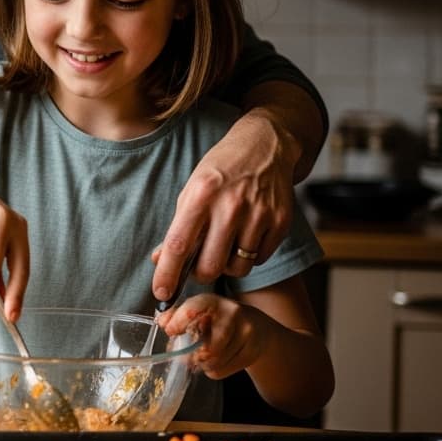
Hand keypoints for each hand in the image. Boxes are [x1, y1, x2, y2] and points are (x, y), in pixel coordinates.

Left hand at [151, 111, 297, 301]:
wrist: (265, 146)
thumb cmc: (222, 170)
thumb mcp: (192, 189)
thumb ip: (179, 226)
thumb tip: (160, 260)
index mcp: (201, 194)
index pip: (179, 244)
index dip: (167, 274)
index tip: (161, 294)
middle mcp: (231, 205)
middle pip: (209, 265)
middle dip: (200, 275)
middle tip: (199, 265)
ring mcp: (259, 213)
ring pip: (236, 268)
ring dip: (226, 266)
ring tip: (224, 245)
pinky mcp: (280, 221)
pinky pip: (258, 259)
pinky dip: (248, 257)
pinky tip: (245, 236)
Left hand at [157, 293, 270, 380]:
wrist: (255, 326)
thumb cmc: (218, 319)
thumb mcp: (198, 311)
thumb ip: (176, 315)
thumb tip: (163, 322)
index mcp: (212, 301)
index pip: (194, 309)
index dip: (180, 321)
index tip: (171, 331)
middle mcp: (231, 313)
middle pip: (207, 347)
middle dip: (194, 355)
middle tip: (190, 355)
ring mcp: (245, 332)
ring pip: (214, 361)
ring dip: (203, 364)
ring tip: (204, 357)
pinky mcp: (252, 351)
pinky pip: (223, 370)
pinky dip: (214, 370)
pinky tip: (217, 361)